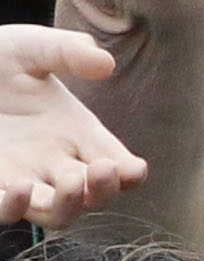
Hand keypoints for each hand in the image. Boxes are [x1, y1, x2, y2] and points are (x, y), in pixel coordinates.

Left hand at [0, 27, 144, 221]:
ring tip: (71, 184)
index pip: (117, 166)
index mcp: (76, 133)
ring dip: (70, 206)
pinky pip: (6, 212)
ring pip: (58, 213)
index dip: (130, 174)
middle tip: (104, 169)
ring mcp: (22, 177)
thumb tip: (104, 63)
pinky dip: (16, 208)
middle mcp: (55, 162)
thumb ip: (67, 51)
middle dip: (105, 190)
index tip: (132, 168)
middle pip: (95, 196)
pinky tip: (21, 187)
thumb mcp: (29, 46)